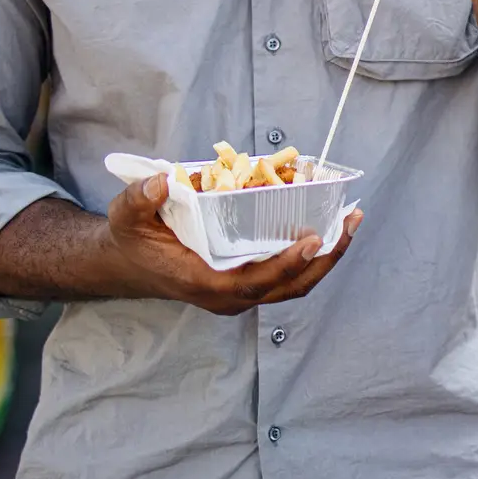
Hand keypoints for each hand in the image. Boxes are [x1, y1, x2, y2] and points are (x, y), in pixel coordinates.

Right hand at [106, 174, 363, 315]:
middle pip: (288, 287)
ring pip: (294, 284)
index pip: (254, 282)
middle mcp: (229, 294)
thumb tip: (162, 184)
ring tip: (351, 221)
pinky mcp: (249, 279)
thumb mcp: (126, 216)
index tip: (313, 239)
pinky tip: (331, 225)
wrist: (131, 263)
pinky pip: (288, 273)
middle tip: (350, 222)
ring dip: (326, 257)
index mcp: (203, 282)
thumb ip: (140, 200)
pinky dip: (313, 254)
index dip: (286, 264)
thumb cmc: (134, 240)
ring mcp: (241, 290)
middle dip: (324, 259)